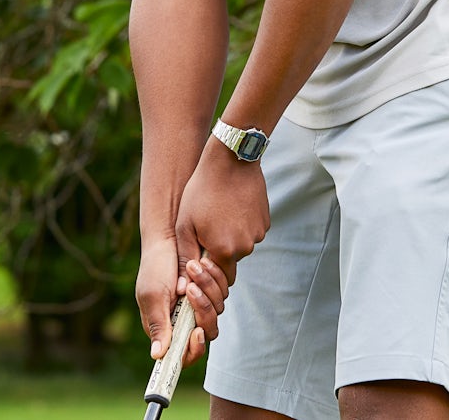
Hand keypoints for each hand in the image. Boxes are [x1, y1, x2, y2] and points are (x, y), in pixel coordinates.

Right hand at [135, 235, 230, 366]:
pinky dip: (215, 281)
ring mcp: (197, 306)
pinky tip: (204, 263)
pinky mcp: (210, 292)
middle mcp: (183, 321)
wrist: (168, 238)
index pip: (183, 354)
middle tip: (192, 289)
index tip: (197, 332)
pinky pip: (222, 295)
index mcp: (165, 328)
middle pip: (206, 334)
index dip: (193, 349)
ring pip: (217, 312)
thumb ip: (158, 325)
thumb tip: (157, 356)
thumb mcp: (153, 296)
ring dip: (208, 290)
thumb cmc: (155, 267)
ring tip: (194, 268)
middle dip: (204, 311)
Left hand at [174, 136, 268, 322]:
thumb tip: (182, 287)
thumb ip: (186, 257)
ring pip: (242, 245)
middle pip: (231, 262)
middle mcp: (245, 247)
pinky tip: (231, 207)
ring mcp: (258, 233)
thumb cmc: (202, 191)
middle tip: (206, 228)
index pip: (220, 277)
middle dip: (219, 251)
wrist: (230, 161)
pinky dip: (242, 225)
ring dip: (231, 237)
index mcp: (224, 251)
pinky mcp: (265, 221)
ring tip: (218, 214)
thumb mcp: (185, 225)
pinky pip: (251, 231)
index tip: (200, 249)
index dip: (208, 268)